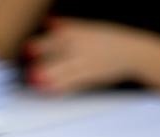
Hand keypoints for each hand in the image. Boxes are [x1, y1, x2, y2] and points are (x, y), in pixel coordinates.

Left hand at [25, 18, 158, 93]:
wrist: (131, 52)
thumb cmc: (107, 39)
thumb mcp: (87, 27)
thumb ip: (66, 26)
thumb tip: (48, 23)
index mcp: (76, 33)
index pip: (54, 39)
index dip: (39, 46)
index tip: (27, 51)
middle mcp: (79, 47)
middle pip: (57, 56)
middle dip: (42, 64)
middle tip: (29, 72)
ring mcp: (85, 62)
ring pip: (63, 71)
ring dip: (48, 78)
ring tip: (35, 82)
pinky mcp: (90, 77)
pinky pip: (72, 83)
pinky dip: (60, 87)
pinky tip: (49, 90)